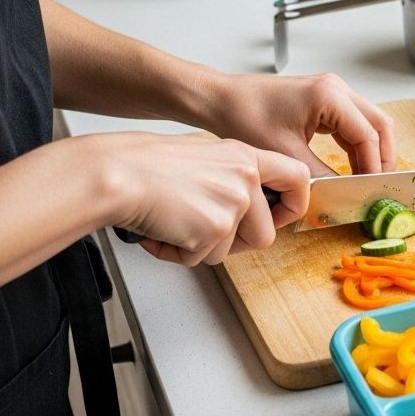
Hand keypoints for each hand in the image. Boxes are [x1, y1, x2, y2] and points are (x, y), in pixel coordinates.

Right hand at [93, 133, 310, 265]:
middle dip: (235, 244)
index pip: (297, 178)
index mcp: (245, 156)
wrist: (116, 173)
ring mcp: (233, 204)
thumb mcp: (202, 156)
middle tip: (203, 232)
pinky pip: (202, 259)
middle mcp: (245, 178)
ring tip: (173, 223)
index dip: (294, 204)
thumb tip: (244, 210)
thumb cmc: (146, 164)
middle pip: (265, 234)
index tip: (281, 216)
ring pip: (230, 251)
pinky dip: (178, 253)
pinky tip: (161, 230)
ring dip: (202, 249)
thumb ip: (231, 179)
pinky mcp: (214, 229)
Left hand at [196, 72, 395, 177]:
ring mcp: (333, 92)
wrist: (222, 100)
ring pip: (371, 123)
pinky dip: (358, 146)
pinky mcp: (325, 100)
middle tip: (380, 186)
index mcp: (329, 96)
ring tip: (367, 180)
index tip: (372, 190)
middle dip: (383, 157)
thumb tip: (342, 194)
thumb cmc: (245, 117)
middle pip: (380, 124)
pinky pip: (354, 124)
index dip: (374, 167)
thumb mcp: (285, 154)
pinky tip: (353, 167)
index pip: (369, 135)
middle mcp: (336, 88)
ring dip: (373, 152)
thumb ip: (319, 175)